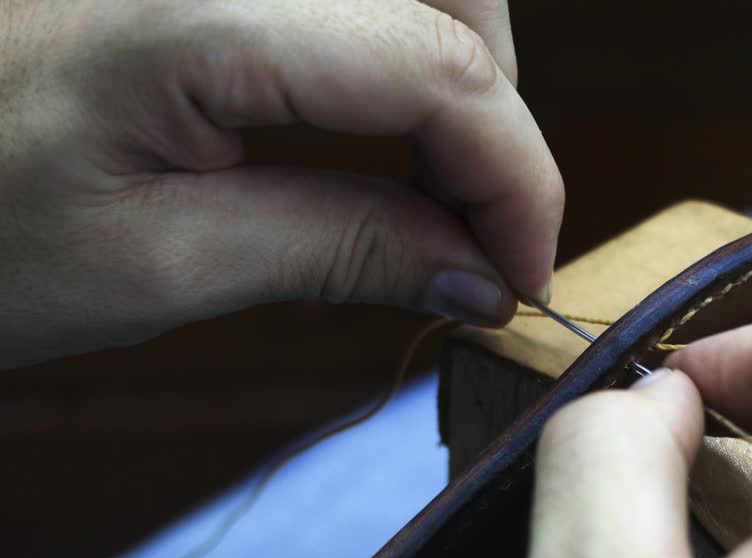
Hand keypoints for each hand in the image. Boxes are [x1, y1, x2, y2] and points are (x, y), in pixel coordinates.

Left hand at [0, 0, 561, 367]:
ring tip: (431, 184)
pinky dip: (402, 49)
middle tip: (478, 227)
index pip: (440, 66)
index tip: (524, 273)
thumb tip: (483, 274)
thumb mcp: (161, 265)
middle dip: (497, 112)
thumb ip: (343, 252)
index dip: (516, 175)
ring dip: (459, 73)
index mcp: (197, 10)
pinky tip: (377, 126)